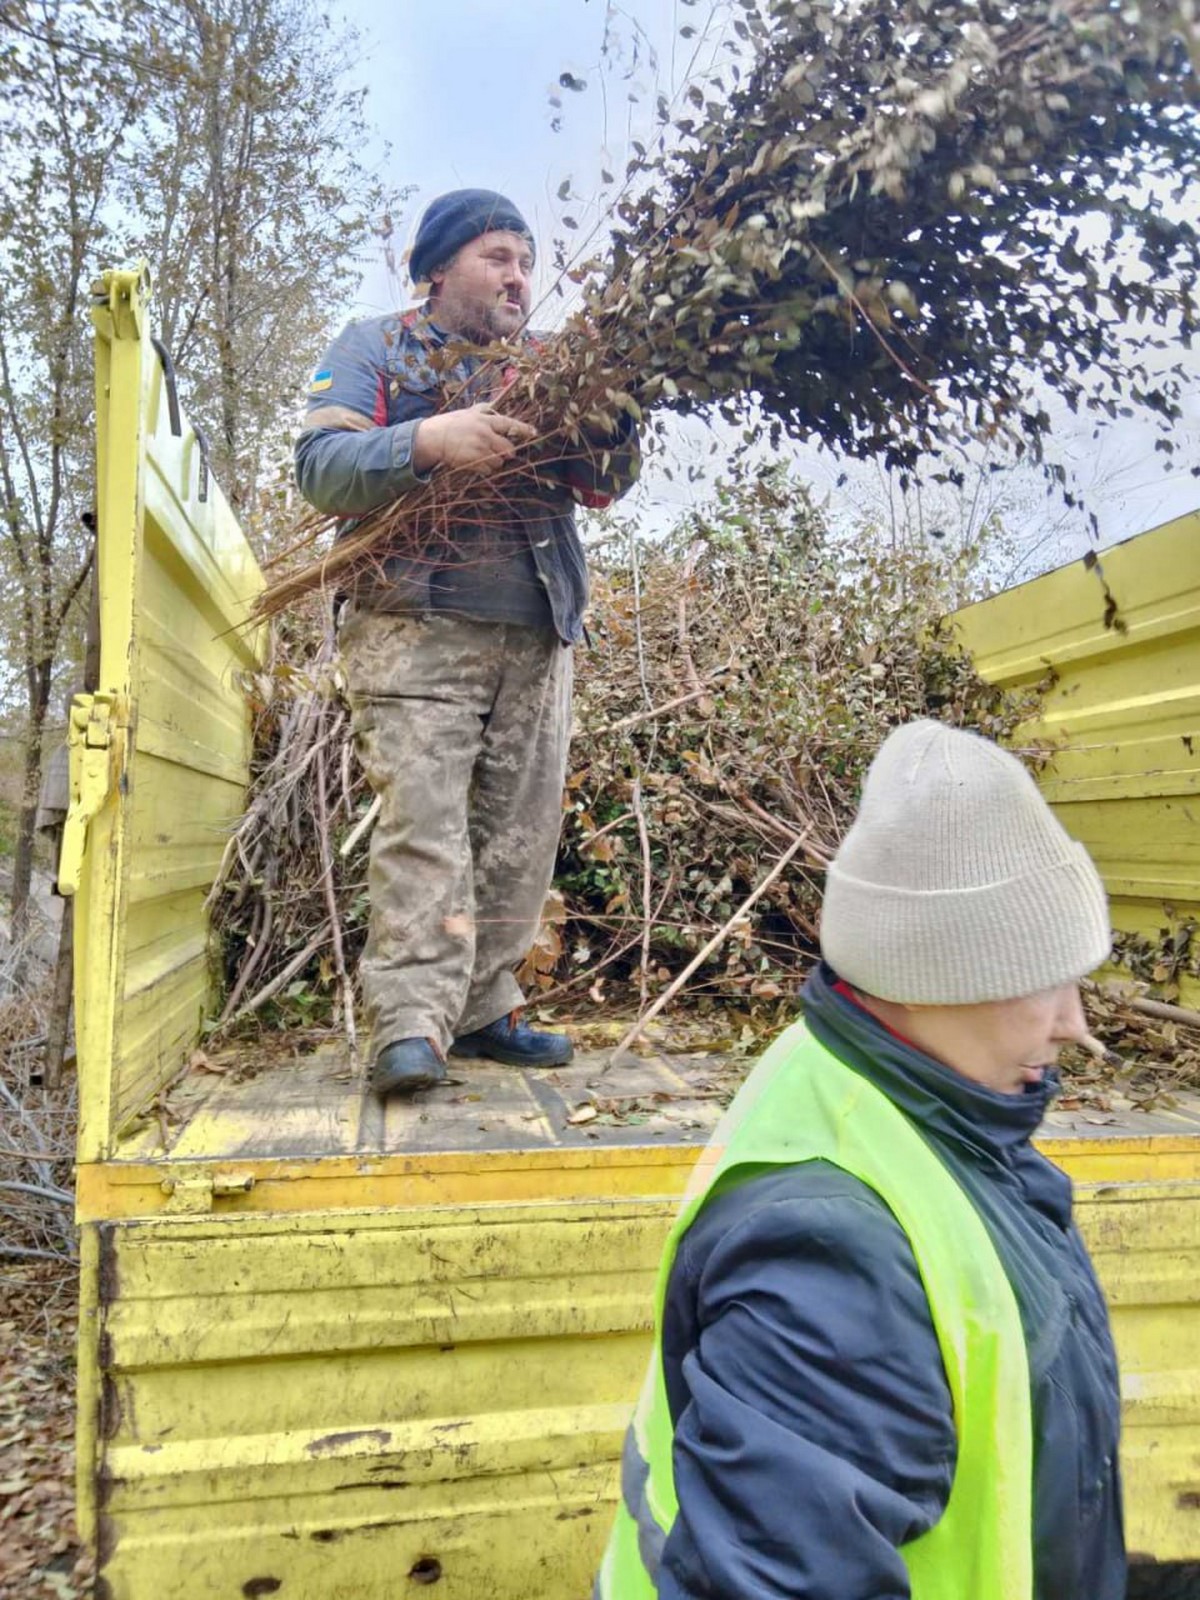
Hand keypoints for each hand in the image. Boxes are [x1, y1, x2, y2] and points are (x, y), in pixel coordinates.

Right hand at [412, 403, 536, 476]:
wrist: (433, 437)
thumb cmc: (450, 424)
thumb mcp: (467, 412)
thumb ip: (482, 409)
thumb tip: (492, 405)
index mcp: (485, 421)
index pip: (509, 424)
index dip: (523, 429)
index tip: (534, 433)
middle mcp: (485, 434)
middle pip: (508, 449)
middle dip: (505, 452)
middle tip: (497, 451)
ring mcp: (479, 449)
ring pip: (499, 461)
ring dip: (494, 461)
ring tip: (481, 455)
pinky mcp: (473, 462)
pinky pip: (488, 470)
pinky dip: (485, 469)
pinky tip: (475, 462)